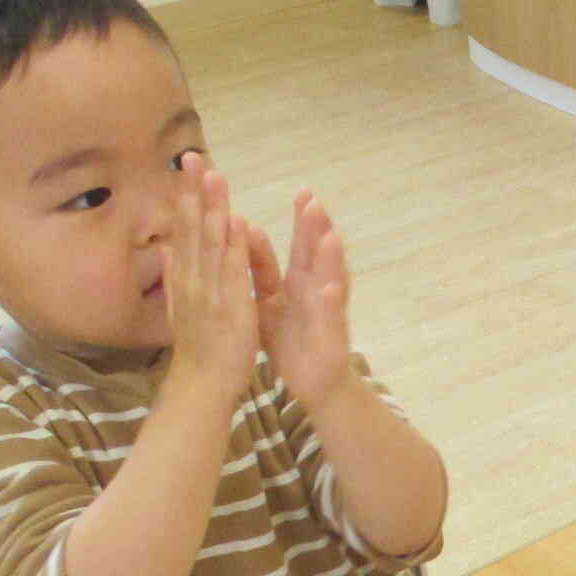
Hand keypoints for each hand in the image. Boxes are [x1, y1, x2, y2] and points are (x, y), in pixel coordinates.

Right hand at [161, 154, 257, 398]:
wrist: (202, 384)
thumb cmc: (196, 347)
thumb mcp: (180, 307)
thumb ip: (173, 276)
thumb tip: (163, 249)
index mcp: (185, 277)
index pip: (184, 229)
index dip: (185, 195)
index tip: (186, 164)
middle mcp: (193, 279)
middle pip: (193, 228)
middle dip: (194, 192)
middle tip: (194, 156)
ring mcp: (211, 292)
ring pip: (212, 243)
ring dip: (214, 209)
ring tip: (215, 177)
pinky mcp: (232, 306)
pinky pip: (234, 272)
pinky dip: (235, 247)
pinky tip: (238, 221)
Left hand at [252, 189, 352, 411]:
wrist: (312, 383)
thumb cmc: (291, 341)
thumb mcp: (268, 300)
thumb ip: (259, 268)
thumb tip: (243, 232)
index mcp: (300, 282)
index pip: (302, 245)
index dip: (303, 220)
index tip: (303, 192)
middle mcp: (318, 291)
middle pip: (319, 255)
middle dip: (318, 229)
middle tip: (314, 200)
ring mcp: (328, 312)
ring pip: (331, 281)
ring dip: (331, 260)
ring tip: (330, 236)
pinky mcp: (332, 335)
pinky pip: (331, 318)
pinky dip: (331, 302)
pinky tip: (330, 288)